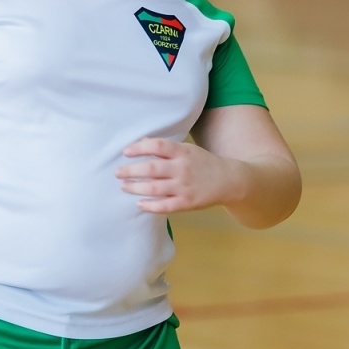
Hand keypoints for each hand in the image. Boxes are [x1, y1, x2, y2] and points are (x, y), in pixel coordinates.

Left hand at [116, 137, 242, 213]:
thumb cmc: (204, 163)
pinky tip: (139, 203)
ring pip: (154, 188)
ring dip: (135, 188)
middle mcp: (182, 169)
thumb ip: (167, 148)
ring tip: (124, 186)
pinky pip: (164, 206)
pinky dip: (150, 205)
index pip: (157, 146)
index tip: (125, 152)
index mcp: (183, 152)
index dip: (139, 148)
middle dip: (131, 171)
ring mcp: (184, 187)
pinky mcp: (187, 203)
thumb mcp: (188, 150)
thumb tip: (143, 142)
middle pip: (151, 169)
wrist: (230, 180)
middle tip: (118, 172)